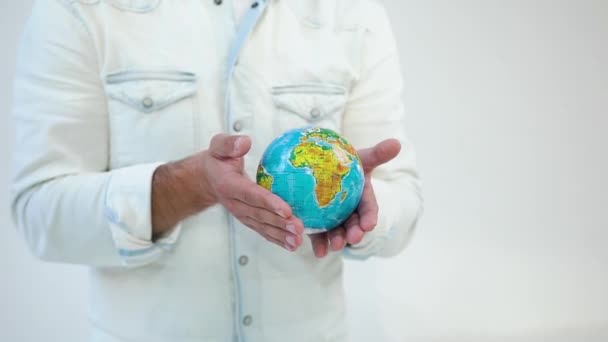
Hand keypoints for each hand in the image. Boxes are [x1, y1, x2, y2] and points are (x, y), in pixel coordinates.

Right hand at [152, 134, 304, 250]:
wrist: (207, 180)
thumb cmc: (217, 161)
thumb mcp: (218, 146)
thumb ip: (229, 144)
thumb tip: (245, 142)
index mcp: (229, 186)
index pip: (251, 195)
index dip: (268, 202)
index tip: (285, 209)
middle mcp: (235, 204)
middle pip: (260, 215)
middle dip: (280, 223)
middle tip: (298, 228)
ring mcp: (242, 214)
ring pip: (262, 227)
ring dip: (281, 235)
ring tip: (297, 241)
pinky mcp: (248, 220)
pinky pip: (263, 231)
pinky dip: (277, 239)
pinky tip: (292, 244)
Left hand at [308, 139, 401, 256]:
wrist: (322, 167)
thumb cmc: (346, 163)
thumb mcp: (361, 158)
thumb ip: (377, 154)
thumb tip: (397, 143)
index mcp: (362, 199)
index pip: (368, 210)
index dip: (369, 217)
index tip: (369, 224)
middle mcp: (350, 213)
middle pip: (353, 224)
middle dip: (354, 232)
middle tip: (353, 237)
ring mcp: (335, 220)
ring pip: (338, 233)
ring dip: (337, 240)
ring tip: (335, 246)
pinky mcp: (319, 224)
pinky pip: (319, 235)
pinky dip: (320, 244)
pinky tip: (319, 252)